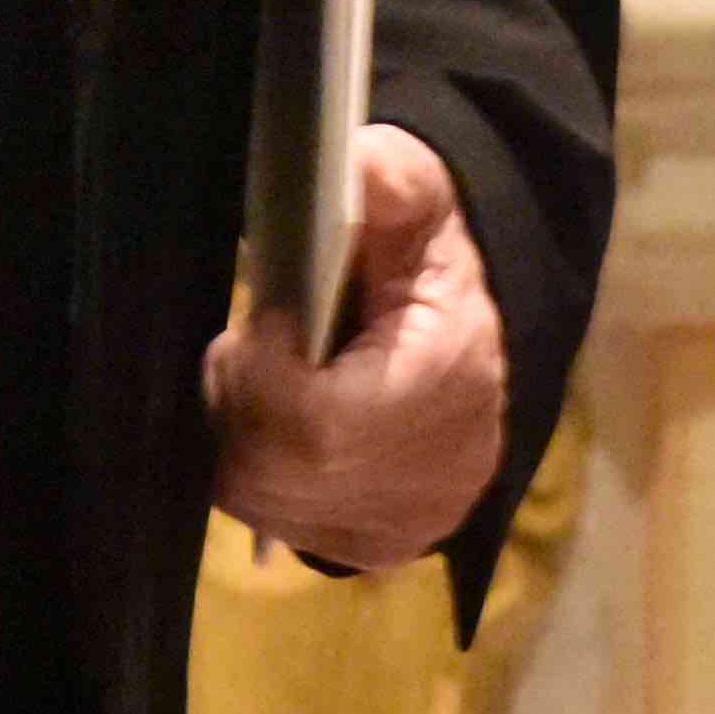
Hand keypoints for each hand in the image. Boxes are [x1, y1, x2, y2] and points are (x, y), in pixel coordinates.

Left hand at [204, 121, 508, 575]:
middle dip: (242, 408)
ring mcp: (416, 524)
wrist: (472, 323)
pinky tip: (281, 426)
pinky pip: (289, 528)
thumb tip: (347, 166)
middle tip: (245, 351)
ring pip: (273, 508)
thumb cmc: (423, 253)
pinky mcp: (386, 547)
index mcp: (451, 380)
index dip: (264, 377)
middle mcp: (442, 475)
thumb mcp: (410, 193)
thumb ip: (380, 176)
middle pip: (285, 475)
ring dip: (243, 443)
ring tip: (261, 382)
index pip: (320, 425)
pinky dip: (266, 480)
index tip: (263, 322)